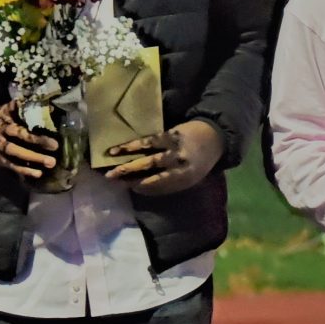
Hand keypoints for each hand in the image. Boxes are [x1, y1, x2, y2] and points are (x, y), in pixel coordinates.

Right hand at [0, 104, 59, 178]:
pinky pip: (12, 166)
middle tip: (55, 146)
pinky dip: (24, 170)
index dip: (34, 130)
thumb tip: (31, 98)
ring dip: (34, 159)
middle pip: (21, 139)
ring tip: (51, 163)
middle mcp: (2, 137)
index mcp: (2, 123)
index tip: (50, 130)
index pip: (20, 126)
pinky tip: (38, 174)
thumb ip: (13, 108)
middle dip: (38, 143)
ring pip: (18, 155)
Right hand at [106, 118, 223, 196]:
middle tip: (111, 177)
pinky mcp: (168, 134)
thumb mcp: (188, 180)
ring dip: (127, 155)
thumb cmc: (199, 164)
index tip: (125, 186)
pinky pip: (148, 140)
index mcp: (185, 176)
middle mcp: (179, 161)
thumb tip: (138, 188)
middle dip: (128, 172)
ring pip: (147, 151)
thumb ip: (166, 185)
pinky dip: (133, 144)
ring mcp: (173, 146)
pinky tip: (120, 147)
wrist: (214, 138)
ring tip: (110, 159)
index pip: (159, 182)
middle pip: (150, 167)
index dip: (141, 185)